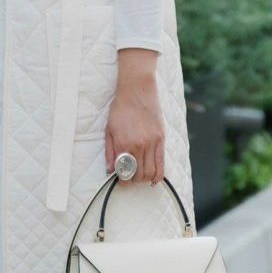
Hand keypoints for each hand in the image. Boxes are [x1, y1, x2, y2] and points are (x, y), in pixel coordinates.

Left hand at [105, 50, 164, 185]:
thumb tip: (110, 170)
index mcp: (124, 144)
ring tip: (140, 177)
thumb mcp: (109, 130)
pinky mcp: (161, 139)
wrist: (137, 91)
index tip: (121, 181)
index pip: (125, 172)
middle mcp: (139, 146)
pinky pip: (162, 163)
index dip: (123, 181)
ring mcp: (152, 143)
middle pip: (139, 175)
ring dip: (145, 179)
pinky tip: (154, 179)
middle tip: (129, 178)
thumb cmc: (120, 108)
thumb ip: (110, 151)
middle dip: (133, 181)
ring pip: (151, 172)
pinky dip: (158, 175)